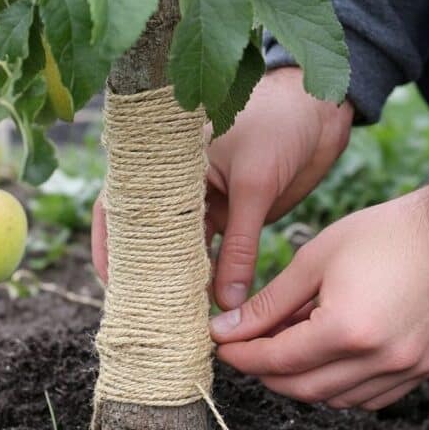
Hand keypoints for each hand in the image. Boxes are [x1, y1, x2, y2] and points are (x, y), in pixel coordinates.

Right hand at [92, 67, 354, 307]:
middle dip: (146, 272)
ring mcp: (203, 201)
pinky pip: (214, 252)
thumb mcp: (254, 185)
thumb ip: (241, 245)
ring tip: (177, 316)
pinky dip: (210, 277)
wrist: (318, 114)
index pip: (122, 204)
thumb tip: (227, 302)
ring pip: (182, 248)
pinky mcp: (231, 215)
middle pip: (149, 234)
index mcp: (165, 160)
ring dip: (180, 279)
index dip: (110, 243)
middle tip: (147, 311)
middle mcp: (177, 183)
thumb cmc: (278, 127)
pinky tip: (207, 303)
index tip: (112, 281)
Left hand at [210, 185, 428, 409]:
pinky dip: (342, 387)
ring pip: (337, 400)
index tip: (223, 346)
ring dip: (304, 382)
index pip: (278, 361)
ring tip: (290, 346)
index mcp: (348, 329)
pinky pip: (371, 398)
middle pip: (304, 389)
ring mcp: (408, 370)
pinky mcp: (427, 370)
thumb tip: (226, 330)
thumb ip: (269, 303)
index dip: (244, 356)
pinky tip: (330, 358)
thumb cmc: (386, 234)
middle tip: (249, 349)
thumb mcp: (316, 259)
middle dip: (267, 373)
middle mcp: (379, 359)